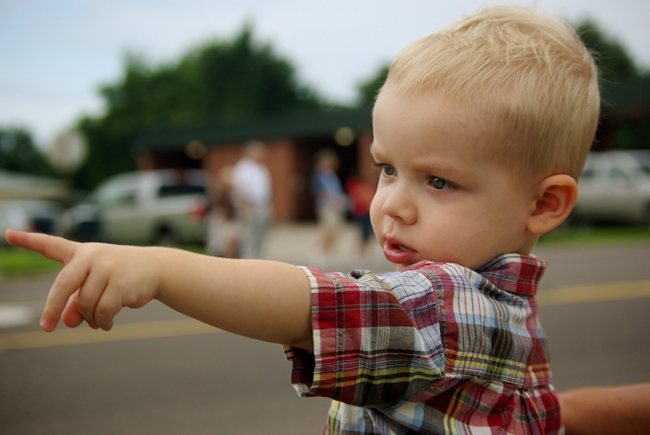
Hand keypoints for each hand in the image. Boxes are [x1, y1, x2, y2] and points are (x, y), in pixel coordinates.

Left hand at [4, 229, 159, 331]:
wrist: (154, 268)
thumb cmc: (117, 275)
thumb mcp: (93, 286)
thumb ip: (75, 303)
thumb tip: (68, 321)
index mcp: (80, 253)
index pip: (51, 245)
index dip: (28, 240)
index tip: (8, 234)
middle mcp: (92, 256)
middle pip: (64, 285)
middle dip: (52, 308)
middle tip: (47, 328)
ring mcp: (108, 268)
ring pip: (86, 303)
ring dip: (89, 318)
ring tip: (96, 320)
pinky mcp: (122, 283)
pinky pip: (103, 311)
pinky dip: (102, 322)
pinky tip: (106, 324)